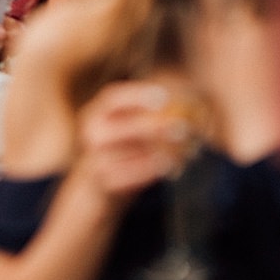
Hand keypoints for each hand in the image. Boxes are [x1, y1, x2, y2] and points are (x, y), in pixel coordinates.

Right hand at [69, 82, 193, 205]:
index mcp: (96, 113)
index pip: (113, 98)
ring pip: (126, 154)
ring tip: (182, 152)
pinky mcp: (103, 182)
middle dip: (153, 127)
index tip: (164, 97)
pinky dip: (149, 170)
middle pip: (122, 127)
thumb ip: (146, 114)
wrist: (96, 184)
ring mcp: (95, 159)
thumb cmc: (121, 146)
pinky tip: (168, 166)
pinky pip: (127, 176)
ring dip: (156, 152)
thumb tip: (187, 98)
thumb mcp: (125, 125)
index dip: (137, 95)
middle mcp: (92, 134)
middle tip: (183, 128)